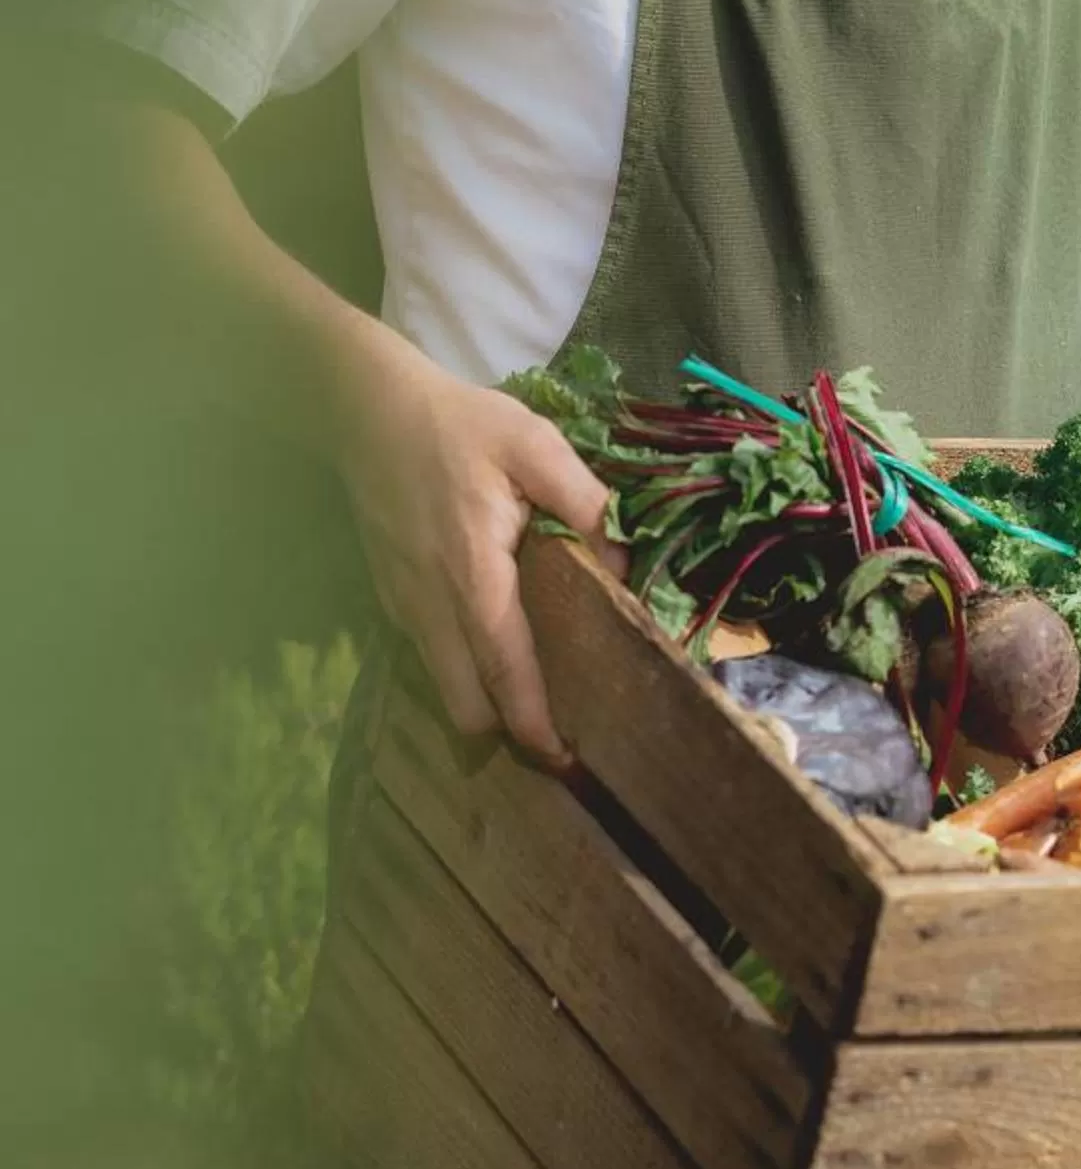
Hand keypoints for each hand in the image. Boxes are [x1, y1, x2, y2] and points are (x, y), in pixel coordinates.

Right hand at [331, 331, 614, 762]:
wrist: (369, 410)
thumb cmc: (459, 425)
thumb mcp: (535, 446)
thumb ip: (585, 503)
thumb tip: (624, 564)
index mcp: (472, 573)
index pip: (503, 668)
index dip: (533, 721)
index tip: (566, 758)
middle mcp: (430, 605)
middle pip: (463, 705)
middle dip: (507, 732)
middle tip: (559, 730)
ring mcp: (402, 605)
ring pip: (442, 686)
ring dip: (482, 703)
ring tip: (536, 695)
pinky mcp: (390, 597)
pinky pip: (429, 657)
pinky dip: (461, 671)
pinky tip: (496, 648)